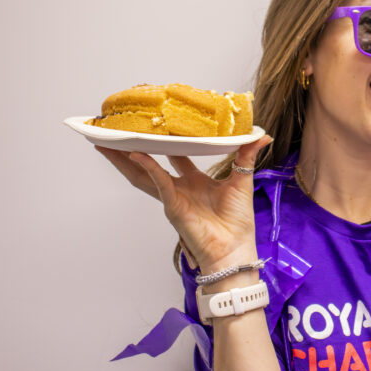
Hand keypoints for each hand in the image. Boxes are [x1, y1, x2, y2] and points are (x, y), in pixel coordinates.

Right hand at [95, 136, 272, 272]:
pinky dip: (148, 167)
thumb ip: (247, 155)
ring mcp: (172, 196)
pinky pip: (157, 181)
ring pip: (142, 173)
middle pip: (149, 163)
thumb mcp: (243, 179)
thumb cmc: (237, 221)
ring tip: (107, 142)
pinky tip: (137, 153)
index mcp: (195, 181)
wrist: (234, 247)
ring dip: (124, 158)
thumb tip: (263, 135)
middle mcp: (180, 187)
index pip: (176, 155)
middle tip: (119, 131)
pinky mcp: (172, 204)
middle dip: (133, 147)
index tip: (160, 122)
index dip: (167, 140)